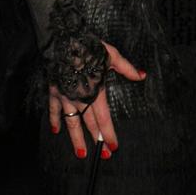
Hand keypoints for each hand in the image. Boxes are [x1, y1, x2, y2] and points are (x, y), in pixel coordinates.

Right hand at [48, 42, 145, 157]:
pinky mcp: (54, 91)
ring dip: (76, 139)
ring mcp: (65, 97)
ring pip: (71, 122)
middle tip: (104, 155)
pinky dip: (54, 120)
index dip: (109, 133)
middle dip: (97, 140)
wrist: (63, 40)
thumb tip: (142, 75)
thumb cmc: (88, 46)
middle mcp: (80, 98)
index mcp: (95, 91)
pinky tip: (56, 130)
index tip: (114, 146)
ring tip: (81, 153)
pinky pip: (53, 109)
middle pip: (89, 124)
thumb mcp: (111, 55)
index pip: (103, 118)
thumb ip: (126, 68)